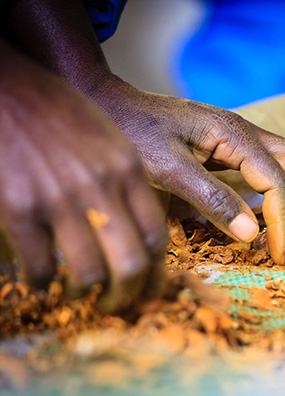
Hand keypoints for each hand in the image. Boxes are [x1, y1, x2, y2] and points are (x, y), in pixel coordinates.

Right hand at [0, 43, 166, 310]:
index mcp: (128, 169)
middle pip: (133, 262)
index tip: (151, 286)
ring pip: (89, 273)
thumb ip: (128, 183)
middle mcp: (101, 186)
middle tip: (120, 305)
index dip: (157, 271)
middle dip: (130, 295)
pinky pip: (40, 265)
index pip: (158, 236)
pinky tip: (40, 281)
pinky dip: (42, 283)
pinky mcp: (19, 207)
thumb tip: (143, 231)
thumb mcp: (110, 139)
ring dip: (85, 295)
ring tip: (78, 295)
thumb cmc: (61, 114)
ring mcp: (59, 198)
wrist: (9, 90)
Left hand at [88, 75, 284, 264]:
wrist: (109, 104)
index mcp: (234, 135)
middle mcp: (247, 134)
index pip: (275, 183)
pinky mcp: (232, 151)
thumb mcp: (165, 167)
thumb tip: (253, 236)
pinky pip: (274, 173)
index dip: (282, 222)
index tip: (279, 256)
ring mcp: (242, 141)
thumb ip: (210, 198)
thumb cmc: (131, 132)